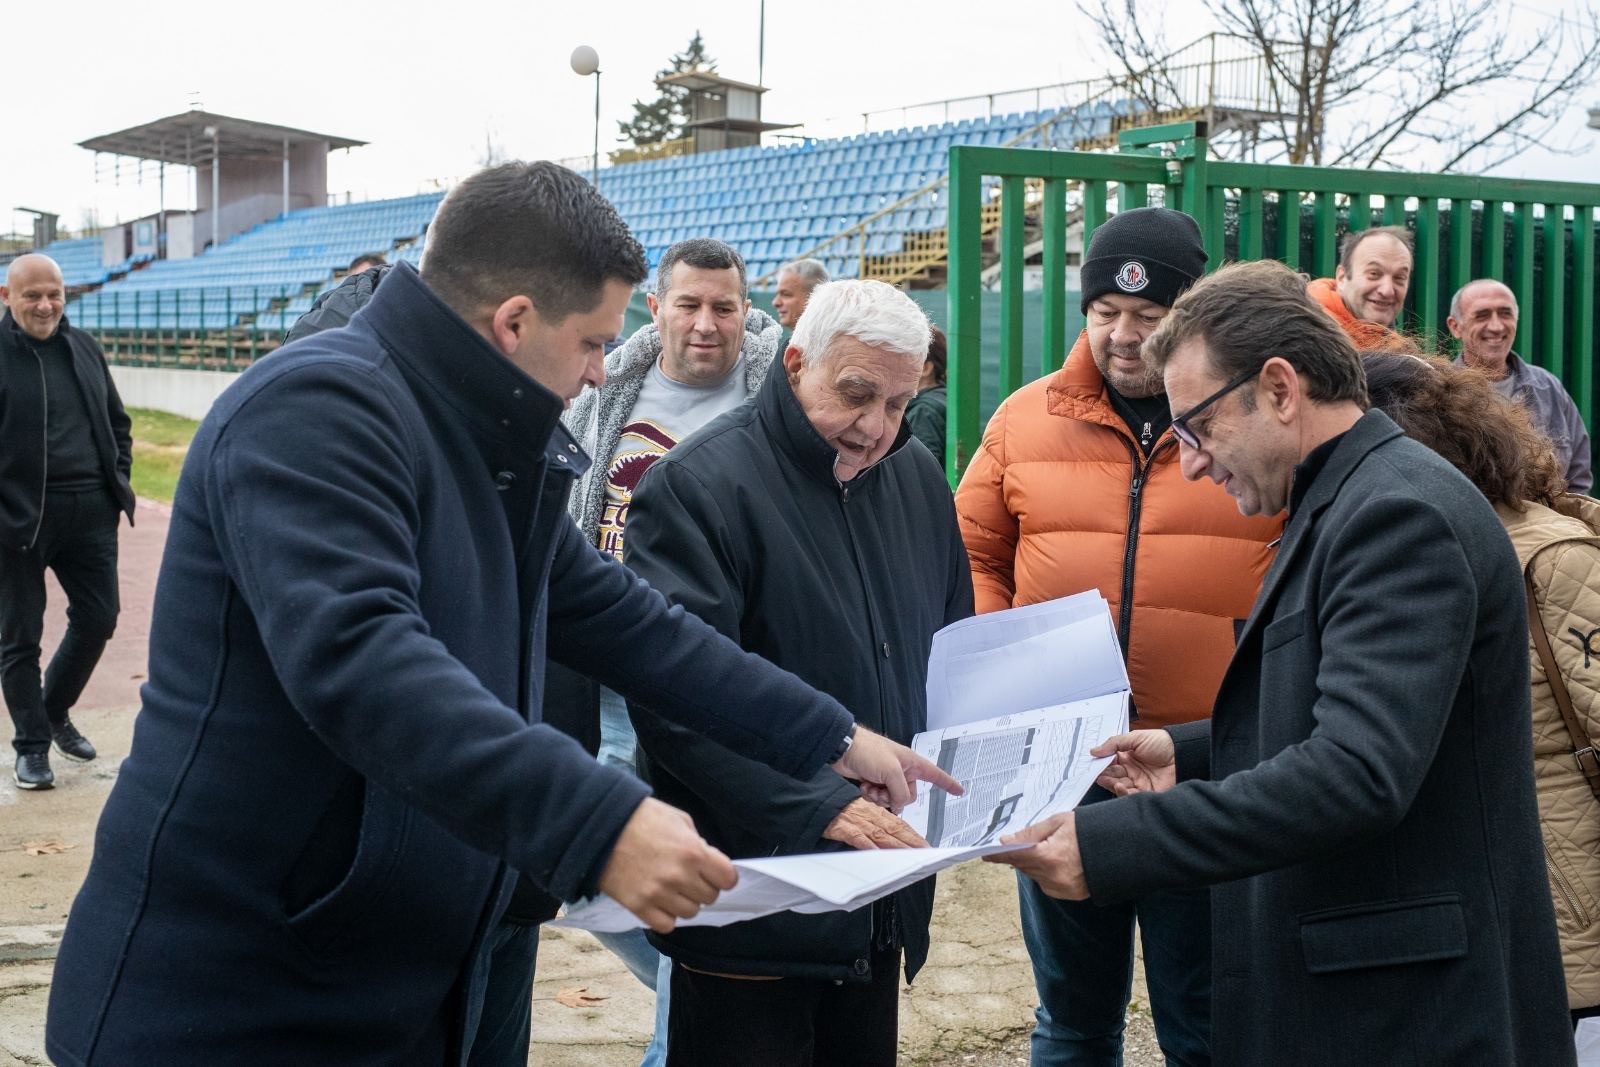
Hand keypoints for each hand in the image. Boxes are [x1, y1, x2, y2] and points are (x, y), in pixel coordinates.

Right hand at [597, 797, 737, 932]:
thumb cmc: (641, 817)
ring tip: (672, 888)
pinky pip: (667, 925)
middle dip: (703, 886)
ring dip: (685, 902)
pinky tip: (659, 901)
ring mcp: (659, 894)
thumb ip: (697, 841)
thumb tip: (707, 861)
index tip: (714, 872)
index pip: (728, 879)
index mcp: (693, 851)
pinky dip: (666, 916)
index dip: (723, 875)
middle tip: (689, 877)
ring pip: (690, 913)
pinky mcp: (639, 907)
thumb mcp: (678, 819)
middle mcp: (679, 876)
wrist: (600, 828)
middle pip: (710, 897)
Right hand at [823, 797, 928, 849]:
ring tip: (910, 855)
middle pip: (894, 830)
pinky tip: (877, 853)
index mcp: (875, 812)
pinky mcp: (844, 827)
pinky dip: (868, 845)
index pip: (899, 824)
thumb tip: (889, 839)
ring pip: (881, 834)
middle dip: (911, 841)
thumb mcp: (860, 812)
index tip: (925, 845)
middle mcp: (870, 816)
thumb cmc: (839, 808)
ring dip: (897, 845)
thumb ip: (875, 824)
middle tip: (926, 852)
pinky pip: (858, 837)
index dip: (913, 835)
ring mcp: (857, 822)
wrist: (817, 799)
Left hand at [833, 726, 963, 810]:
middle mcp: (902, 770)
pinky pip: (879, 798)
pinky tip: (864, 786)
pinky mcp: (875, 781)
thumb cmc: (869, 751)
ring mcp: (888, 776)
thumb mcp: (891, 772)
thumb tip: (899, 805)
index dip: (948, 783)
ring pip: (892, 799)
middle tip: (882, 789)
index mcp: (912, 762)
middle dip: (894, 797)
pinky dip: (871, 795)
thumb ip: (901, 792)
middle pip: (908, 795)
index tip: (960, 791)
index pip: (935, 775)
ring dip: (880, 797)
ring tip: (870, 786)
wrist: (843, 748)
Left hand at [984, 811, 1088, 899]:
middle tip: (1019, 844)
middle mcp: (1053, 877)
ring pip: (1034, 876)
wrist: (1119, 849)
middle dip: (1019, 856)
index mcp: (1049, 856)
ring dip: (1033, 864)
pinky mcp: (1068, 895)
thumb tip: (1007, 840)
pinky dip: (1046, 873)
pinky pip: (1046, 884)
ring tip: (1047, 849)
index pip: (1015, 856)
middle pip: (1023, 866)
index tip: (985, 855)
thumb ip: (1031, 833)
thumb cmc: (1089, 830)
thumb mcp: (1059, 822)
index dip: (998, 855)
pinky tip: (1058, 861)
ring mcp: (1061, 889)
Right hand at [1092, 730, 1176, 795]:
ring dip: (1110, 784)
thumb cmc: (1162, 743)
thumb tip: (1093, 751)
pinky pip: (1130, 797)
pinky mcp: (1146, 794)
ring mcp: (1138, 783)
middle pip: (1112, 776)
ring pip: (1118, 786)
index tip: (1091, 763)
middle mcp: (1131, 771)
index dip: (1100, 763)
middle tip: (1095, 773)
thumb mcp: (1135, 738)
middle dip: (1103, 774)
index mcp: (1128, 758)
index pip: (1109, 763)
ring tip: (1106, 779)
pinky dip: (1122, 793)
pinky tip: (1119, 785)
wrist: (1183, 754)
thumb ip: (1113, 743)